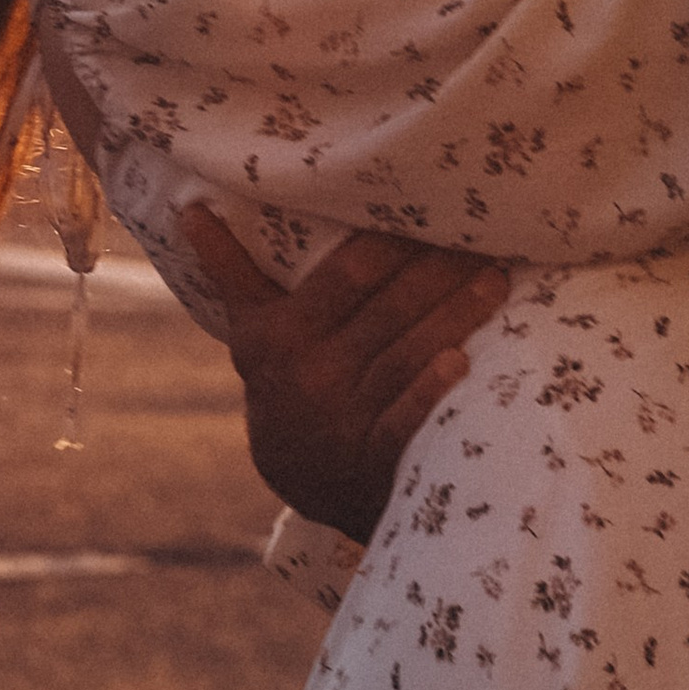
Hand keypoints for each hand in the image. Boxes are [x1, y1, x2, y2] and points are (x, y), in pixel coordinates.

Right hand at [178, 211, 512, 541]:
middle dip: (440, 270)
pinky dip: (432, 390)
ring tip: (497, 277)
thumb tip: (190, 208)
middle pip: (387, 309)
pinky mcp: (374, 461)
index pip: (347, 274)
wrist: (302, 481)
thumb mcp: (251, 332)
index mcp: (278, 336)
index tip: (432, 208)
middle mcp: (310, 375)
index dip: (393, 240)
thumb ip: (230, 270)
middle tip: (486, 233)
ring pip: (407, 355)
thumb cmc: (284, 382)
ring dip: (457, 314)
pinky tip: (465, 360)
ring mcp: (344, 420)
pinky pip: (406, 420)